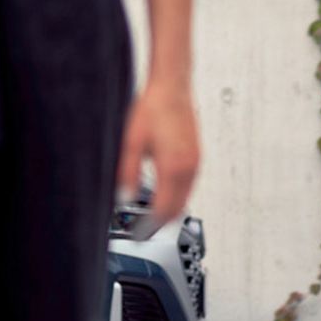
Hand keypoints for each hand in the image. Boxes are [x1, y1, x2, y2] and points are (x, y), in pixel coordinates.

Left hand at [115, 77, 200, 228]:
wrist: (171, 87)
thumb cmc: (152, 109)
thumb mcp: (130, 143)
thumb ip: (127, 174)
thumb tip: (124, 198)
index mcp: (173, 167)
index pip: (165, 209)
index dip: (152, 225)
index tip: (140, 233)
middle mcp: (189, 167)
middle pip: (178, 207)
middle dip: (162, 222)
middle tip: (144, 230)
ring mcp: (195, 161)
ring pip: (186, 197)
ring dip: (171, 210)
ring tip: (152, 217)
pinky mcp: (196, 155)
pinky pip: (189, 185)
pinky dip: (178, 196)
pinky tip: (165, 195)